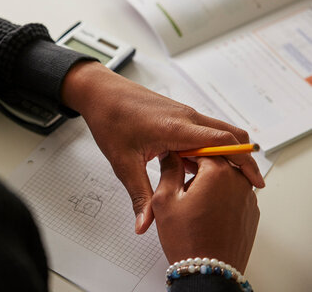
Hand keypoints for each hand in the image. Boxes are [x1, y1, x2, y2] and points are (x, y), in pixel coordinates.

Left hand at [61, 62, 263, 232]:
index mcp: (176, 127)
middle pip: (230, 135)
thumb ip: (139, 195)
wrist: (100, 92)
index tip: (254, 181)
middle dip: (242, 159)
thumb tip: (145, 224)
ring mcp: (184, 113)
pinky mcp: (178, 114)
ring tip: (223, 180)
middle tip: (246, 184)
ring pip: (218, 131)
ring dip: (225, 153)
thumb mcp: (123, 162)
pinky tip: (198, 166)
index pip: (224, 141)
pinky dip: (210, 147)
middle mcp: (186, 117)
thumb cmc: (110, 119)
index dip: (243, 161)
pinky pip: (204, 130)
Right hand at [152, 152, 259, 271]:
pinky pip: (233, 194)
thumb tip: (170, 154)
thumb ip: (169, 169)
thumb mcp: (165, 200)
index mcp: (217, 173)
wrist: (209, 272)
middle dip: (197, 165)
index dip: (185, 150)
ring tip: (190, 199)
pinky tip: (204, 211)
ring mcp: (248, 198)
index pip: (201, 145)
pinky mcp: (251, 213)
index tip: (174, 155)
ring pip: (225, 177)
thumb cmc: (187, 239)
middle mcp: (238, 181)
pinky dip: (220, 196)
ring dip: (209, 181)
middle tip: (178, 178)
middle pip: (216, 160)